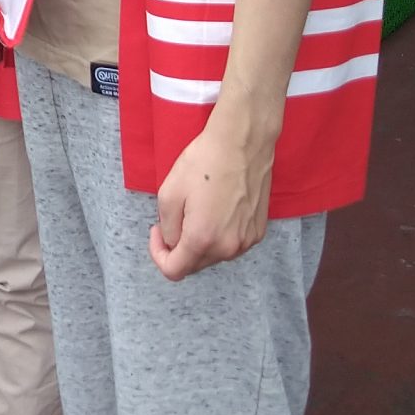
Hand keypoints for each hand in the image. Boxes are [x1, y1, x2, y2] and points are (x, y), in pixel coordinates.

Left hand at [149, 118, 272, 279]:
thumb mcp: (169, 193)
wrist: (243, 142)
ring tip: (197, 210)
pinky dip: (219, 235)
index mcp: (203, 239)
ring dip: (200, 242)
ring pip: (213, 255)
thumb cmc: (205, 162)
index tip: (157, 232)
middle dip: (179, 248)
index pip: (174, 271)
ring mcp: (247, 241)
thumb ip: (167, 229)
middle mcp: (228, 247)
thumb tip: (173, 242)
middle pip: (194, 265)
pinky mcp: (258, 231)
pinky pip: (231, 244)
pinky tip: (216, 210)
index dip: (158, 255)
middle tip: (174, 218)